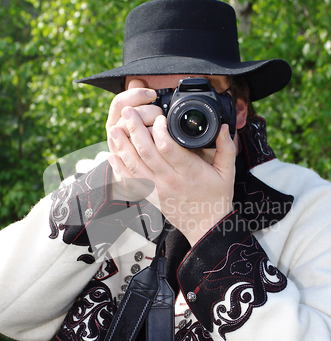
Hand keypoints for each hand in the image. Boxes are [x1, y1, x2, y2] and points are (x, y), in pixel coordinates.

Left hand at [107, 94, 235, 246]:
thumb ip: (226, 148)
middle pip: (147, 152)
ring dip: (122, 146)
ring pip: (135, 165)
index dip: (160, 130)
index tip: (159, 117)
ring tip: (114, 129)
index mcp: (189, 172)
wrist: (206, 226)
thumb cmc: (216, 198)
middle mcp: (170, 180)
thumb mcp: (227, 173)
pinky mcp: (151, 195)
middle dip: (135, 130)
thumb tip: (225, 127)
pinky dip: (119, 168)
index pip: (169, 147)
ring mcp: (158, 189)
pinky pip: (131, 181)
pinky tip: (112, 156)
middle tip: (128, 113)